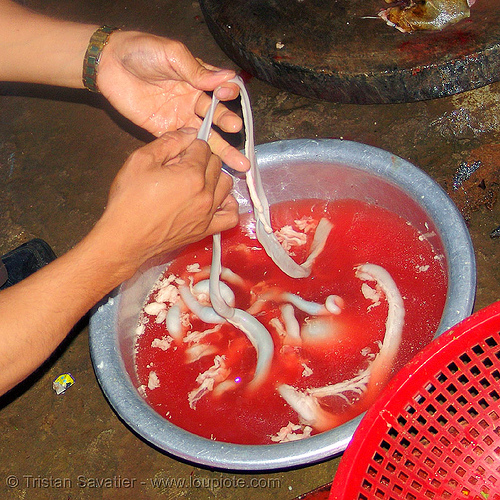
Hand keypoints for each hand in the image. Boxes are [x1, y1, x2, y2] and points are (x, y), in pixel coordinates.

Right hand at [91, 128, 237, 278]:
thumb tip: (188, 133)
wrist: (125, 239)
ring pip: (227, 185)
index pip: (203, 147)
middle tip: (182, 166)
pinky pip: (231, 215)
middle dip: (202, 159)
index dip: (190, 145)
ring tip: (197, 181)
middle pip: (216, 164)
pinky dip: (228, 205)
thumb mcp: (140, 161)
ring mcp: (208, 214)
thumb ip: (168, 142)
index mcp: (191, 174)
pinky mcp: (206, 229)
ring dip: (215, 178)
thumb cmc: (128, 202)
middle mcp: (205, 194)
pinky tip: (215, 200)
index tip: (179, 152)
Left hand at [96, 31, 248, 171]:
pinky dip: (194, 155)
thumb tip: (227, 79)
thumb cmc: (142, 51)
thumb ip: (197, 70)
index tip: (228, 95)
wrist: (109, 64)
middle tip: (235, 129)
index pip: (220, 90)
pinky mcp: (164, 131)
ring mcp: (179, 118)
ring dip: (221, 148)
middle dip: (227, 124)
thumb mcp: (172, 55)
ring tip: (238, 163)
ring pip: (204, 136)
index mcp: (198, 80)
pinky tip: (207, 165)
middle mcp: (193, 101)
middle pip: (216, 117)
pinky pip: (182, 145)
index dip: (227, 93)